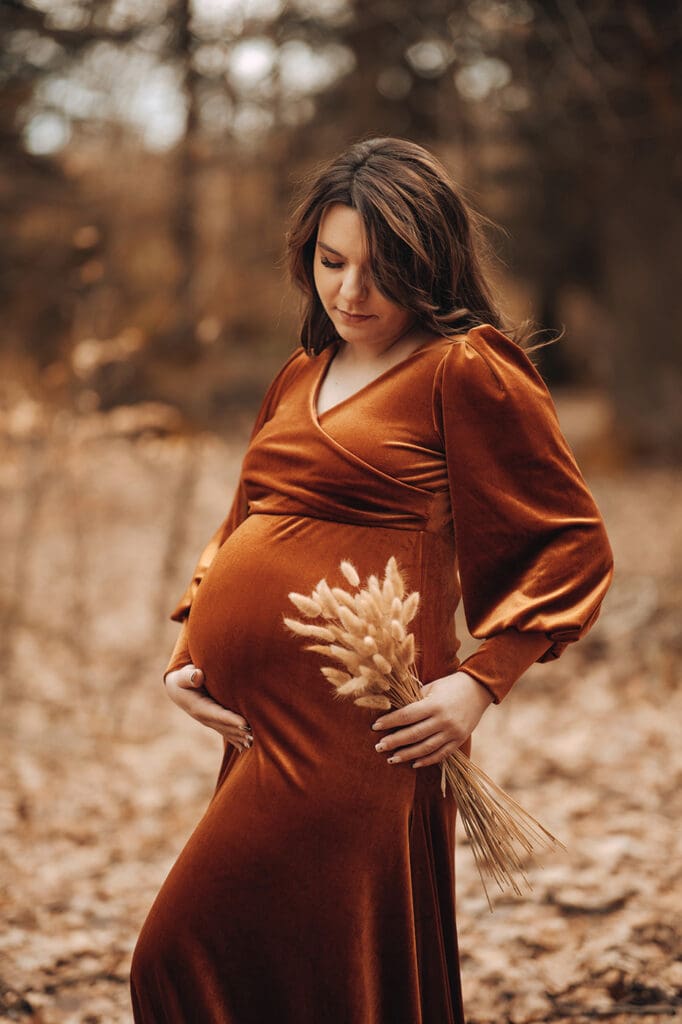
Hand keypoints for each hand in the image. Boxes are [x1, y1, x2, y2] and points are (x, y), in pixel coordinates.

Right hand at [163, 664, 253, 752]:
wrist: (178, 689)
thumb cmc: (183, 679)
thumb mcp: (183, 676)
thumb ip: (190, 676)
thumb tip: (198, 676)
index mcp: (198, 708)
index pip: (217, 714)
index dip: (231, 719)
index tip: (245, 723)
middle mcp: (205, 718)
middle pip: (225, 726)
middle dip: (239, 732)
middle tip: (255, 736)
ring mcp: (210, 722)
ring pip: (227, 731)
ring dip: (240, 738)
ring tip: (254, 742)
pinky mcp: (214, 722)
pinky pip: (226, 732)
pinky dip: (237, 739)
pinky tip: (247, 746)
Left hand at [371, 670, 493, 767]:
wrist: (479, 689)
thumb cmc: (450, 685)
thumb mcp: (432, 687)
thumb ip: (415, 700)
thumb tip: (393, 710)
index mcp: (434, 705)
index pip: (407, 715)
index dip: (390, 722)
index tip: (375, 726)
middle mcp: (443, 720)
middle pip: (414, 734)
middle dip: (394, 741)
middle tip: (378, 746)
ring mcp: (452, 732)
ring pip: (426, 748)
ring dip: (407, 755)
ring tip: (391, 758)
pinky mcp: (459, 740)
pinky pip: (441, 754)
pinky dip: (426, 760)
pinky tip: (413, 763)